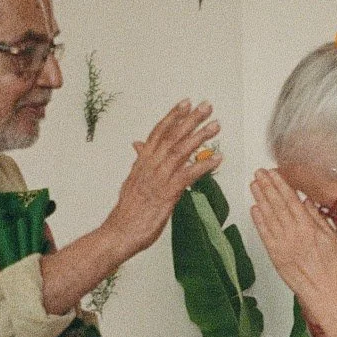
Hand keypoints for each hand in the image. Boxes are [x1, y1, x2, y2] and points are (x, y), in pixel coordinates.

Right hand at [104, 101, 219, 260]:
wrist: (119, 233)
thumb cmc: (127, 212)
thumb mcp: (132, 181)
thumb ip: (139, 162)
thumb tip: (138, 145)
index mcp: (142, 162)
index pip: (158, 133)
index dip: (172, 116)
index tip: (185, 104)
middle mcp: (150, 166)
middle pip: (171, 136)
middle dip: (190, 119)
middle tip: (206, 107)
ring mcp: (158, 179)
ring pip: (180, 151)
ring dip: (199, 137)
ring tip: (215, 126)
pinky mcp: (167, 194)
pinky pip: (188, 176)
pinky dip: (203, 166)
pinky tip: (217, 159)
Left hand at [250, 169, 336, 336]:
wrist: (324, 291)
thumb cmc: (331, 268)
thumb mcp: (332, 237)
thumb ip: (318, 217)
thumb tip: (307, 201)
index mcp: (308, 227)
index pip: (291, 199)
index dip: (280, 184)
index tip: (273, 173)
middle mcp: (293, 233)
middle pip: (277, 204)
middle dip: (267, 186)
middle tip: (259, 174)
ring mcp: (282, 244)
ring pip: (268, 216)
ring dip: (260, 198)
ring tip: (254, 185)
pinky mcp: (275, 255)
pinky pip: (264, 234)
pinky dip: (258, 220)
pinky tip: (254, 209)